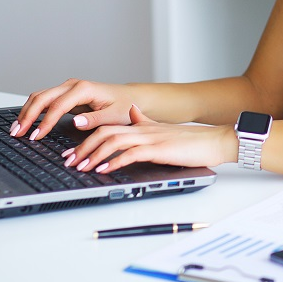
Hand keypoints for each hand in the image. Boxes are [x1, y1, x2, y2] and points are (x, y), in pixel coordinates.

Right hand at [11, 78, 136, 140]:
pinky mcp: (66, 94)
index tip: (35, 136)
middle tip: (16, 133)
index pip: (58, 106)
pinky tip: (26, 122)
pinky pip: (45, 100)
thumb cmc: (123, 106)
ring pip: (40, 97)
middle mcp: (73, 85)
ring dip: (26, 112)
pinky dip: (33, 110)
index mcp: (84, 89)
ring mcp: (68, 88)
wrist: (128, 97)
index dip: (44, 122)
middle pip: (43, 97)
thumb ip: (94, 119)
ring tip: (16, 129)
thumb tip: (75, 122)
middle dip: (27, 115)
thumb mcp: (113, 116)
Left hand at [62, 105, 237, 173]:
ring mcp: (150, 138)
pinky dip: (114, 161)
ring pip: (113, 141)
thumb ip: (145, 121)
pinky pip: (131, 153)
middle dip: (82, 148)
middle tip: (68, 162)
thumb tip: (132, 111)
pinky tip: (104, 170)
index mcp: (141, 125)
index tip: (71, 152)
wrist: (214, 141)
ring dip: (93, 155)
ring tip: (81, 167)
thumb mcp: (162, 129)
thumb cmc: (191, 140)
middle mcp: (142, 129)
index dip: (86, 139)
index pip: (107, 127)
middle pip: (104, 132)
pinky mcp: (158, 149)